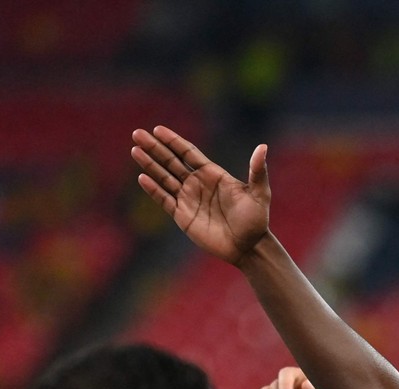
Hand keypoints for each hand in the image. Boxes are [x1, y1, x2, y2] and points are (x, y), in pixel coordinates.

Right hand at [131, 126, 269, 264]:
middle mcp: (198, 184)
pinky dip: (153, 189)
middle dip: (155, 148)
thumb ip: (257, 171)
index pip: (188, 153)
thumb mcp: (259, 194)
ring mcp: (188, 199)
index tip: (158, 129)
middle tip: (138, 134)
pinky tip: (142, 177)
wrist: (249, 247)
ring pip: (164, 177)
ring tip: (135, 150)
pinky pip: (164, 199)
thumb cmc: (256, 220)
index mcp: (213, 175)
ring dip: (149, 164)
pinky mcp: (183, 216)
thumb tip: (263, 147)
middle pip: (171, 161)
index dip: (173, 141)